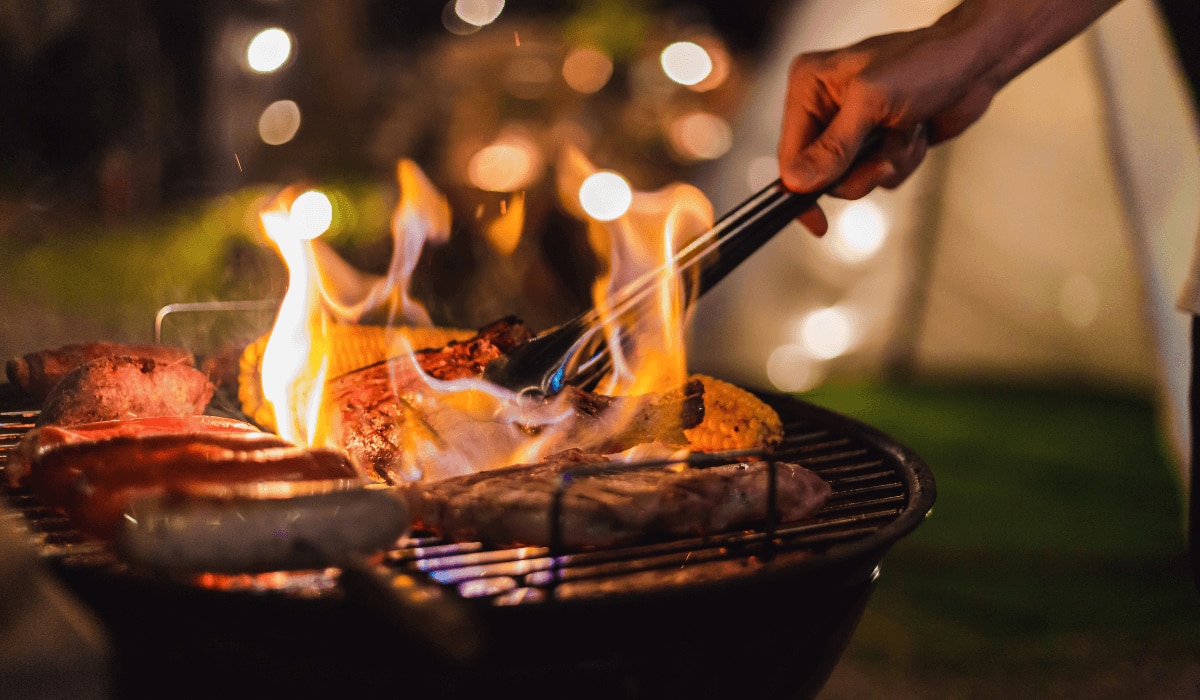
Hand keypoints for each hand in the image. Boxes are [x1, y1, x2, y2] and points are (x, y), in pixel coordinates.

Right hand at [779, 22, 1000, 234]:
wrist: (976, 64)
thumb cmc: (927, 63)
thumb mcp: (873, 102)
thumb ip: (833, 146)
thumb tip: (796, 182)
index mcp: (809, 86)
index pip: (789, 154)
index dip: (801, 189)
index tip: (816, 221)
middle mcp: (824, 107)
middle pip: (821, 174)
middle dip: (860, 171)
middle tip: (885, 156)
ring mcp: (851, 127)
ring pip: (853, 179)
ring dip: (887, 163)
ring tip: (907, 132)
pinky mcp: (876, 142)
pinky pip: (878, 177)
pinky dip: (902, 161)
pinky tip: (915, 132)